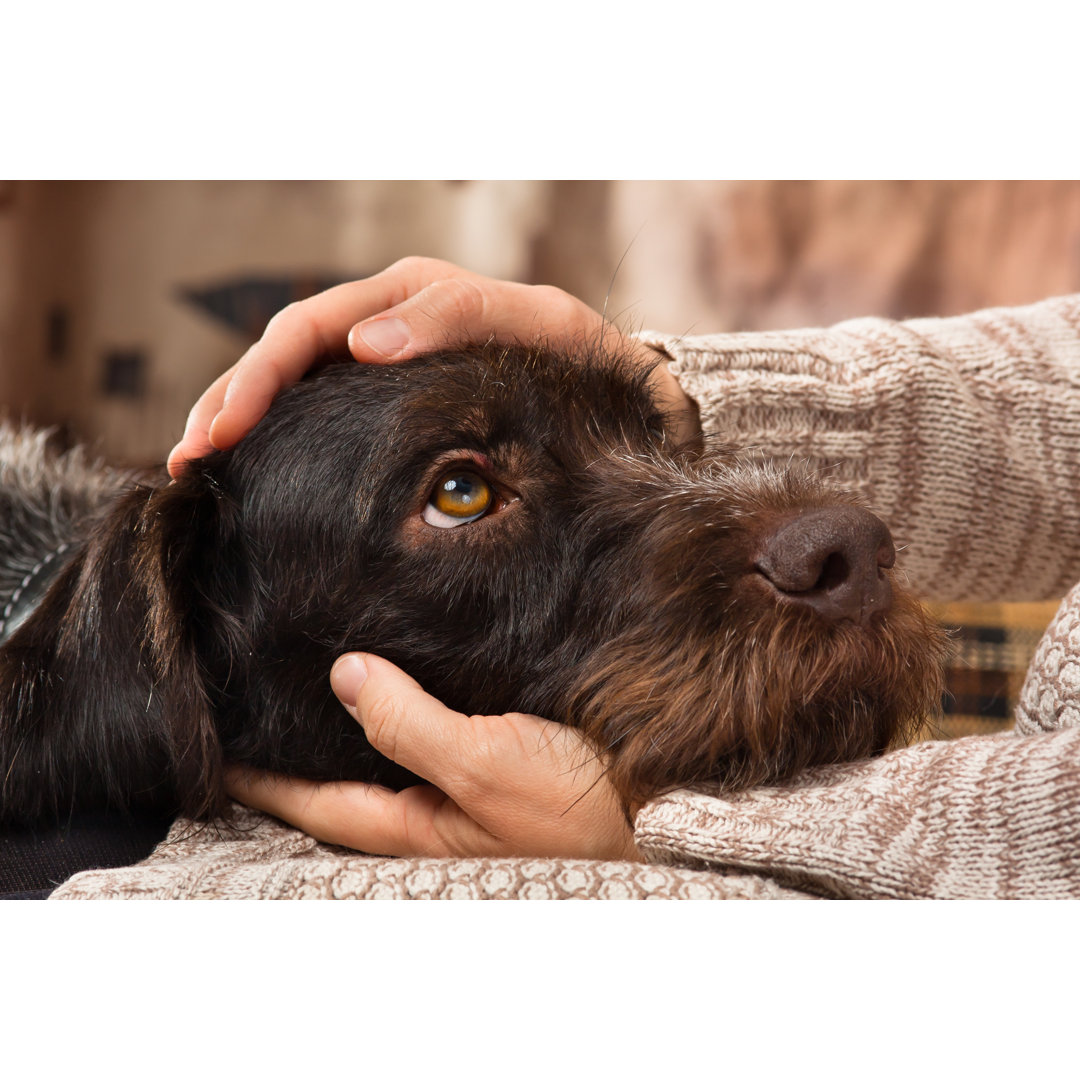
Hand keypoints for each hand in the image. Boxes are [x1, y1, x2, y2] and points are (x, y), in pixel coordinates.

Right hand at [168, 256, 697, 475]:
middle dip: (230, 401)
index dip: (259, 378)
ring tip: (195, 467)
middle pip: (282, 352)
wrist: (616, 387)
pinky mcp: (388, 399)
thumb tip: (365, 342)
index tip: (224, 433)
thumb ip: (458, 318)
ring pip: (291, 380)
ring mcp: (384, 358)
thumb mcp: (538, 324)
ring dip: (237, 417)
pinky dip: (277, 435)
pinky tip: (249, 467)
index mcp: (410, 295)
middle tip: (189, 461)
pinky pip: (320, 408)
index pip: (309, 328)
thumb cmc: (580, 357)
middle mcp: (385, 320)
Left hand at [225, 653, 639, 861]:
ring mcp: (465, 787)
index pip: (317, 799)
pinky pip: (435, 730)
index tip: (217, 742)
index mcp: (418, 824)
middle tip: (256, 698)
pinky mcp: (499, 758)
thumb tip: (344, 675)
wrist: (666, 807)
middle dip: (301, 744)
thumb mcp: (487, 764)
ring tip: (315, 677)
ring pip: (390, 751)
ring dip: (353, 721)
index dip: (263, 774)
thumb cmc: (580, 804)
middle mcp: (433, 809)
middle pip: (347, 776)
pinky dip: (407, 706)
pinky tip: (405, 672)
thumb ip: (410, 724)